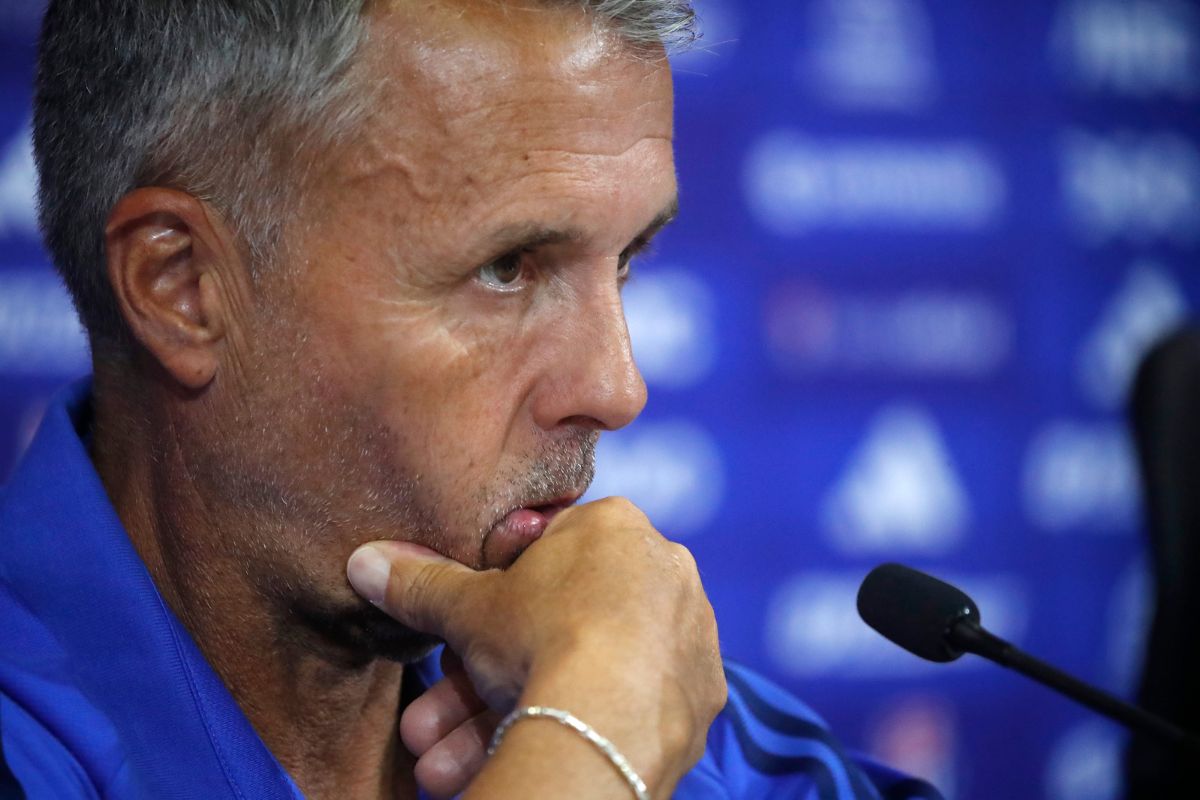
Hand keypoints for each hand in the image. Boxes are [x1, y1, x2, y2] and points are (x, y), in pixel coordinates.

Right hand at [347, 497, 725, 798]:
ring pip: (589, 672)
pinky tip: (529, 758)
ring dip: (514, 717)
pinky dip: (581, 728)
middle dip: (487, 680)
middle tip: (436, 726)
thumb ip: (422, 583)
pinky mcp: (701, 694)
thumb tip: (366, 561)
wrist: (608, 715)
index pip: (545, 556)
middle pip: (560, 625)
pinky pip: (628, 707)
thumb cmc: (542, 636)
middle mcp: (664, 570)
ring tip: (450, 766)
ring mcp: (689, 634)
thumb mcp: (469, 607)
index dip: (492, 602)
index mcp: (616, 527)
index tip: (460, 643)